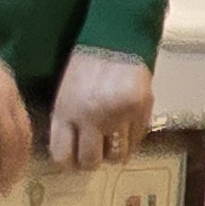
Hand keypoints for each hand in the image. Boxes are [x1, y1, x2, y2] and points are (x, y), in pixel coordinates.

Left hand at [47, 46, 154, 171]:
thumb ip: (65, 124)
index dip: (67, 162)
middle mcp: (91, 119)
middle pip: (90, 161)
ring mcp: (118, 117)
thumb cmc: (84, 67)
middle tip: (93, 155)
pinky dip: (130, 141)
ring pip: (117, 156)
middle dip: (91, 162)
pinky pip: (136, 141)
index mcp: (65, 112)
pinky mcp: (141, 112)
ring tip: (111, 143)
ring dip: (113, 154)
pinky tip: (125, 130)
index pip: (62, 155)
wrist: (115, 42)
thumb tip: (69, 153)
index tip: (71, 159)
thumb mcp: (64, 95)